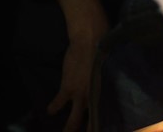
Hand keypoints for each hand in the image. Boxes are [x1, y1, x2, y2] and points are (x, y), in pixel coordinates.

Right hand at [49, 0, 110, 131]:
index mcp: (107, 95)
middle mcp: (95, 99)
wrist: (91, 40)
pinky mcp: (67, 88)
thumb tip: (112, 90)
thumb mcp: (111, 72)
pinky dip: (53, 108)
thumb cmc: (105, 52)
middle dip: (87, 131)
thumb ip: (108, 85)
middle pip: (91, 124)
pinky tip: (50, 111)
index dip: (101, 125)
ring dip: (69, 129)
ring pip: (73, 121)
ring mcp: (80, 95)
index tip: (100, 128)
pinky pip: (57, 104)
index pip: (105, 117)